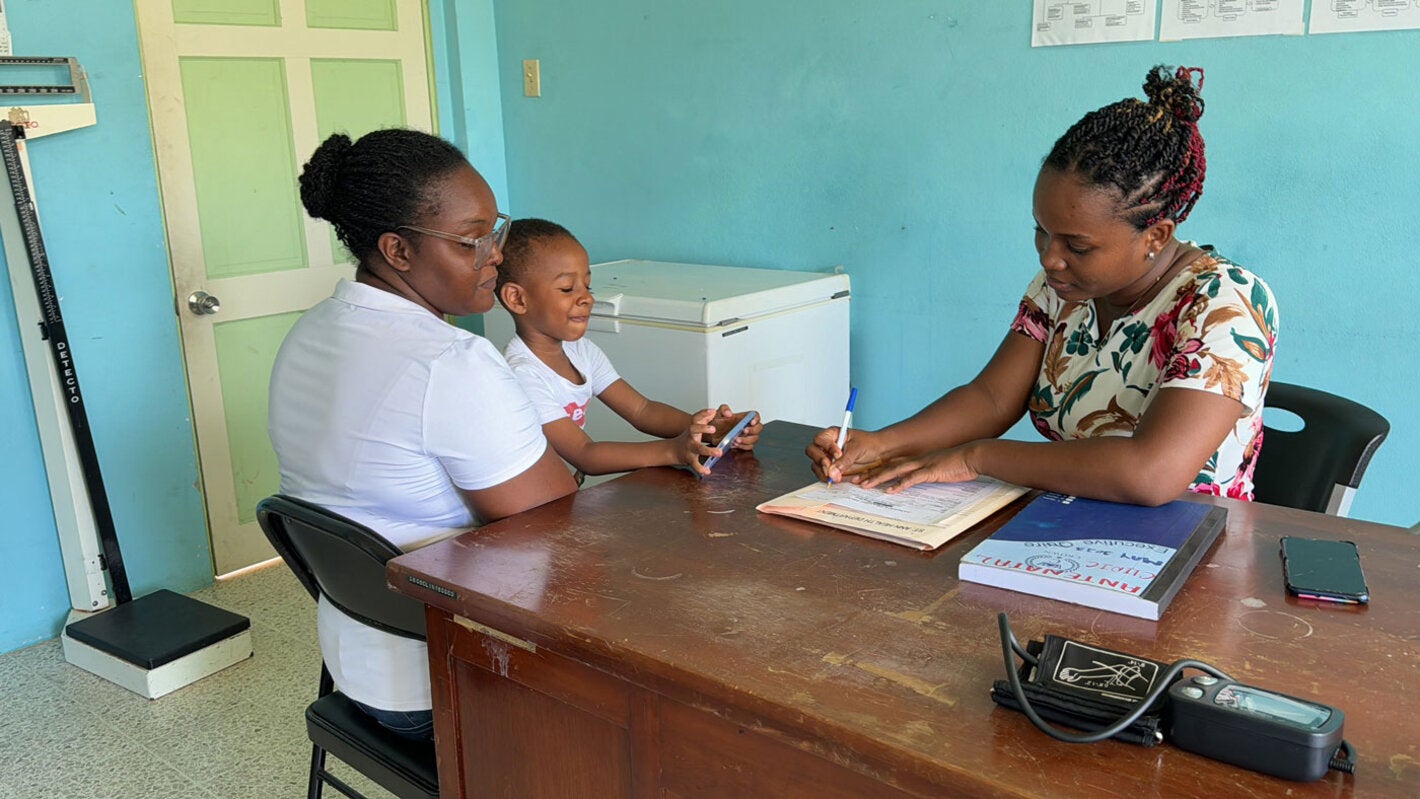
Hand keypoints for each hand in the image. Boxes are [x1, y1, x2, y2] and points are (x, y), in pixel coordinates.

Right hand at [677, 408, 721, 474]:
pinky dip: (701, 468)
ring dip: (709, 450)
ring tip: (719, 453)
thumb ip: (706, 418)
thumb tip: (714, 411)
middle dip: (703, 428)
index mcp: (694, 427)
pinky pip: (695, 464)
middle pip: (694, 429)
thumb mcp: (696, 426)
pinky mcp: (689, 458)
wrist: (674, 450)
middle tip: (714, 429)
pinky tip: (707, 471)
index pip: (697, 417)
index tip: (713, 410)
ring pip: (698, 448)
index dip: (704, 413)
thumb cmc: (690, 437)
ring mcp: (690, 447)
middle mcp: (691, 436)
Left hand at [709, 406, 762, 450]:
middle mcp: (747, 426)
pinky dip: (743, 446)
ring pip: (754, 438)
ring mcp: (746, 436)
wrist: (712, 435)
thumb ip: (724, 409)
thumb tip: (729, 413)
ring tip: (736, 440)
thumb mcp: (718, 413)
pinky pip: (749, 446)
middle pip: (758, 428)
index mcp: (744, 417)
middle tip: (743, 431)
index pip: (756, 416)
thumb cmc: (717, 423)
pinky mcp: (744, 444)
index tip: (751, 422)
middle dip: (752, 431)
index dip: (756, 419)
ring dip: (747, 440)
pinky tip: (735, 444)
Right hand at [806, 427, 888, 483]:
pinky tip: (836, 480)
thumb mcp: (858, 450)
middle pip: (812, 451)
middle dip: (820, 460)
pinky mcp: (832, 469)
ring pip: (816, 465)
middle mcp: (828, 446)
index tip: (838, 454)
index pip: (821, 439)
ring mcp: (828, 458)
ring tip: (835, 477)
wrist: (880, 453)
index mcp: (833, 435)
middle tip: (829, 467)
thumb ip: (844, 460)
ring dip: (823, 472)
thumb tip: (832, 471)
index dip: (827, 447)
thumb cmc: (870, 445)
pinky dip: (828, 478)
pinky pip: (823, 475)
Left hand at [857, 444, 980, 492]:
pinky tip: (890, 490)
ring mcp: (922, 465)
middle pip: (888, 467)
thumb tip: (919, 481)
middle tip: (855, 481)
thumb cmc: (958, 463)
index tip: (863, 477)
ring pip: (894, 471)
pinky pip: (912, 478)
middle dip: (871, 474)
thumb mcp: (939, 469)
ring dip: (878, 478)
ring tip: (864, 485)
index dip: (876, 471)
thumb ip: (927, 474)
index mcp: (917, 460)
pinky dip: (900, 484)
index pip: (892, 465)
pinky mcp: (931, 471)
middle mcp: (916, 460)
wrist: (973, 456)